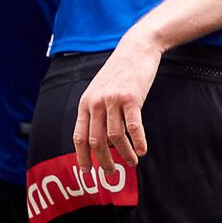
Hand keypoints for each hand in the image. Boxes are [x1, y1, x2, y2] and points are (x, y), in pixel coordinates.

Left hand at [75, 33, 162, 173]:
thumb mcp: (100, 91)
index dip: (82, 157)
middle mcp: (96, 103)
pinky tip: (142, 151)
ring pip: (115, 137)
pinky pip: (134, 127)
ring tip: (132, 162)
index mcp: (86, 103)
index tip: (86, 172)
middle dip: (103, 161)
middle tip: (111, 173)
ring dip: (124, 154)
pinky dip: (138, 142)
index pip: (79, 136)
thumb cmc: (119, 73)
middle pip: (97, 141)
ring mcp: (113, 100)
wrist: (135, 49)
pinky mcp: (131, 98)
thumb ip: (97, 112)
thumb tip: (102, 142)